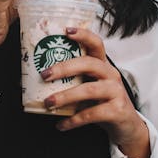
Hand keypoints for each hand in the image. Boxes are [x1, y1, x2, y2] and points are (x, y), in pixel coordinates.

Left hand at [41, 27, 150, 157]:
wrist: (126, 127)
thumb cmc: (102, 103)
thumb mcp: (88, 88)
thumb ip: (70, 82)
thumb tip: (30, 82)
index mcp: (103, 66)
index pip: (96, 44)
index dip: (83, 35)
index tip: (66, 30)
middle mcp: (111, 75)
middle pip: (89, 64)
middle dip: (65, 67)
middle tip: (44, 75)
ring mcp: (116, 92)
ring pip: (89, 90)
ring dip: (66, 96)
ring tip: (48, 103)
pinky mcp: (117, 111)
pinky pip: (92, 114)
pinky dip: (73, 120)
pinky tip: (61, 125)